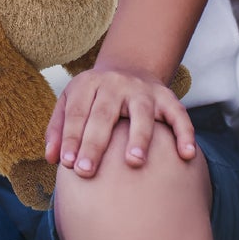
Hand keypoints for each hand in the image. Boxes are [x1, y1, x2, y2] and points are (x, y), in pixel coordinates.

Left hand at [45, 64, 196, 177]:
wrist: (129, 67)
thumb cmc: (95, 97)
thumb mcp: (71, 101)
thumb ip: (58, 128)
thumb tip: (52, 158)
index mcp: (89, 84)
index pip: (77, 113)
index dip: (71, 138)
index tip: (67, 165)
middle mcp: (115, 84)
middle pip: (104, 114)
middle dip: (95, 143)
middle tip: (86, 172)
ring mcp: (143, 90)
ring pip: (142, 112)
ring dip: (139, 136)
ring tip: (134, 162)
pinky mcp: (167, 96)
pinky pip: (178, 114)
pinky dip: (185, 133)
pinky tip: (186, 154)